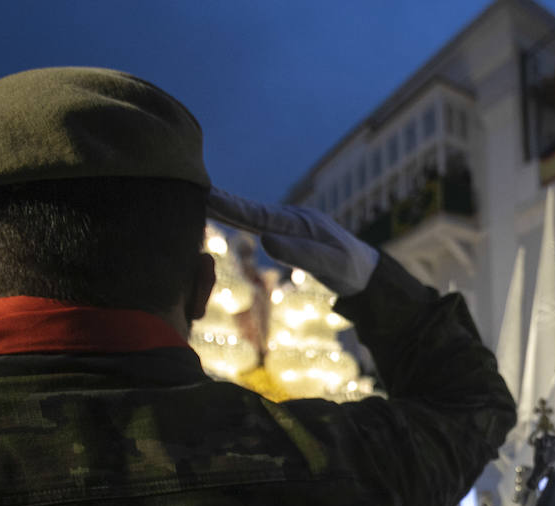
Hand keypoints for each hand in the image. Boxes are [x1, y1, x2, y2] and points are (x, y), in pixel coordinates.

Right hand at [206, 188, 378, 296]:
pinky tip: (219, 211)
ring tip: (194, 195)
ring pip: (252, 212)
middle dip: (221, 200)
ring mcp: (289, 223)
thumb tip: (265, 240)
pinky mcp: (287, 232)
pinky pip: (257, 220)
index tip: (206, 196)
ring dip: (225, 205)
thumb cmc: (350, 269)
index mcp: (300, 223)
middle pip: (251, 209)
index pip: (260, 215)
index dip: (232, 207)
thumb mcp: (329, 264)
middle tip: (187, 187)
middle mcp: (291, 218)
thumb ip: (300, 254)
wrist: (366, 270)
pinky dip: (237, 214)